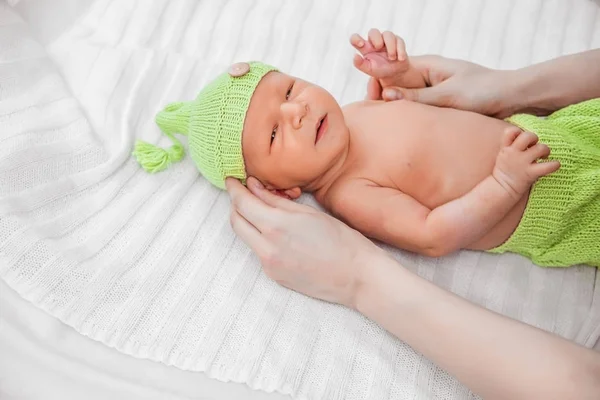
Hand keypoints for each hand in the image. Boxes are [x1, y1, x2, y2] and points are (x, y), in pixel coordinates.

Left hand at [226, 177, 382, 307]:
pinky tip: (277, 232)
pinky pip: (258, 251)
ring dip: (247, 221)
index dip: (233, 189)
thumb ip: (276, 200)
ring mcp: (269, 265)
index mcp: (277, 226)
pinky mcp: (274, 276)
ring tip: (262, 209)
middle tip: (243, 192)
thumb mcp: (310, 213)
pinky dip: (261, 237)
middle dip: (235, 204)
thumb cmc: (343, 241)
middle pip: (235, 221)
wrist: (358, 278)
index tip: (232, 179)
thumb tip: (253, 187)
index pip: (242, 203)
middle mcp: (267, 248)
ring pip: (245, 237)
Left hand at [350, 29, 409, 86]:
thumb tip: (355, 56)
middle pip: (373, 31)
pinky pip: (399, 40)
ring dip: (390, 46)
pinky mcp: (397, 41)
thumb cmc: (380, 70)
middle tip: (378, 47)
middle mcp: (375, 41)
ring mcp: (386, 40)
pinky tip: (400, 59)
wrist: (395, 73)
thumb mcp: (369, 69)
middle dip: (376, 38)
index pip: (355, 38)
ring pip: (387, 34)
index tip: (361, 44)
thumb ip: (360, 64)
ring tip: (392, 58)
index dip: (356, 38)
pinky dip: (400, 50)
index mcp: (365, 47)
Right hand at [367, 55, 519, 117]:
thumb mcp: (447, 95)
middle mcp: (425, 75)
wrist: (511, 97)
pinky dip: (405, 111)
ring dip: (391, 102)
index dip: (375, 72)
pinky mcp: (437, 102)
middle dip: (378, 88)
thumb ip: (416, 97)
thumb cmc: (483, 91)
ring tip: (377, 112)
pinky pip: (415, 106)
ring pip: (403, 95)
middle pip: (393, 81)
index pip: (391, 66)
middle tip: (368, 102)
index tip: (366, 87)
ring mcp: (430, 89)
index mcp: (426, 65)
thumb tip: (386, 95)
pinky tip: (395, 121)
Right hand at [492, 127, 559, 198]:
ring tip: (543, 156)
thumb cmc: (505, 171)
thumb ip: (511, 144)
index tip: (521, 138)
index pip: (511, 131)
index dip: (518, 131)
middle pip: (527, 136)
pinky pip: (547, 166)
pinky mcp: (530, 173)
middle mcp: (514, 153)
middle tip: (534, 146)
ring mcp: (522, 163)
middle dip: (534, 138)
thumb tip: (525, 136)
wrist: (501, 189)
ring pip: (540, 148)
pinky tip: (555, 165)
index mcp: (506, 148)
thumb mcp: (502, 155)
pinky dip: (554, 165)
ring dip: (546, 150)